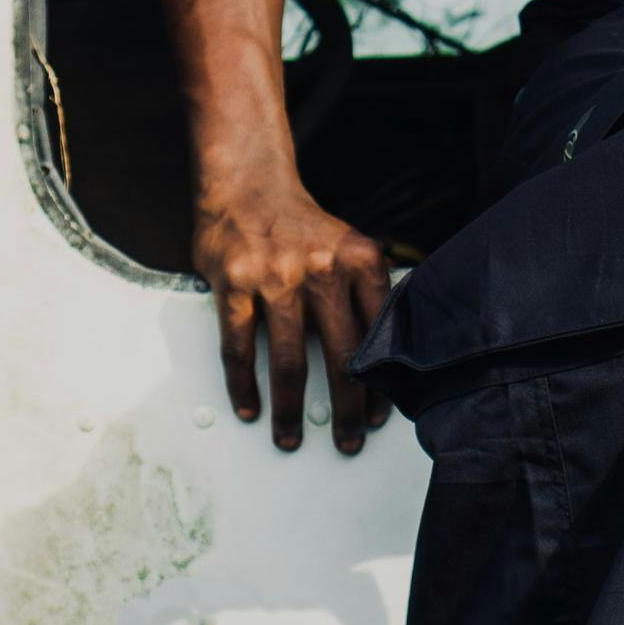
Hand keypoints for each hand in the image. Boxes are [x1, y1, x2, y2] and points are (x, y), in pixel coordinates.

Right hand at [193, 173, 391, 454]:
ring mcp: (276, 277)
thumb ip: (366, 291)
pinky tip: (251, 408)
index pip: (380, 335)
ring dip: (290, 409)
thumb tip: (389, 352)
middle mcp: (323, 269)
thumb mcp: (350, 246)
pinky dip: (243, 385)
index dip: (382, 383)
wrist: (248, 183)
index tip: (382, 416)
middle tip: (349, 441)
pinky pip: (238, 347)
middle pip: (342, 356)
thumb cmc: (302, 227)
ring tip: (291, 438)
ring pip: (288, 361)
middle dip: (348, 408)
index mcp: (361, 260)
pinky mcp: (234, 284)